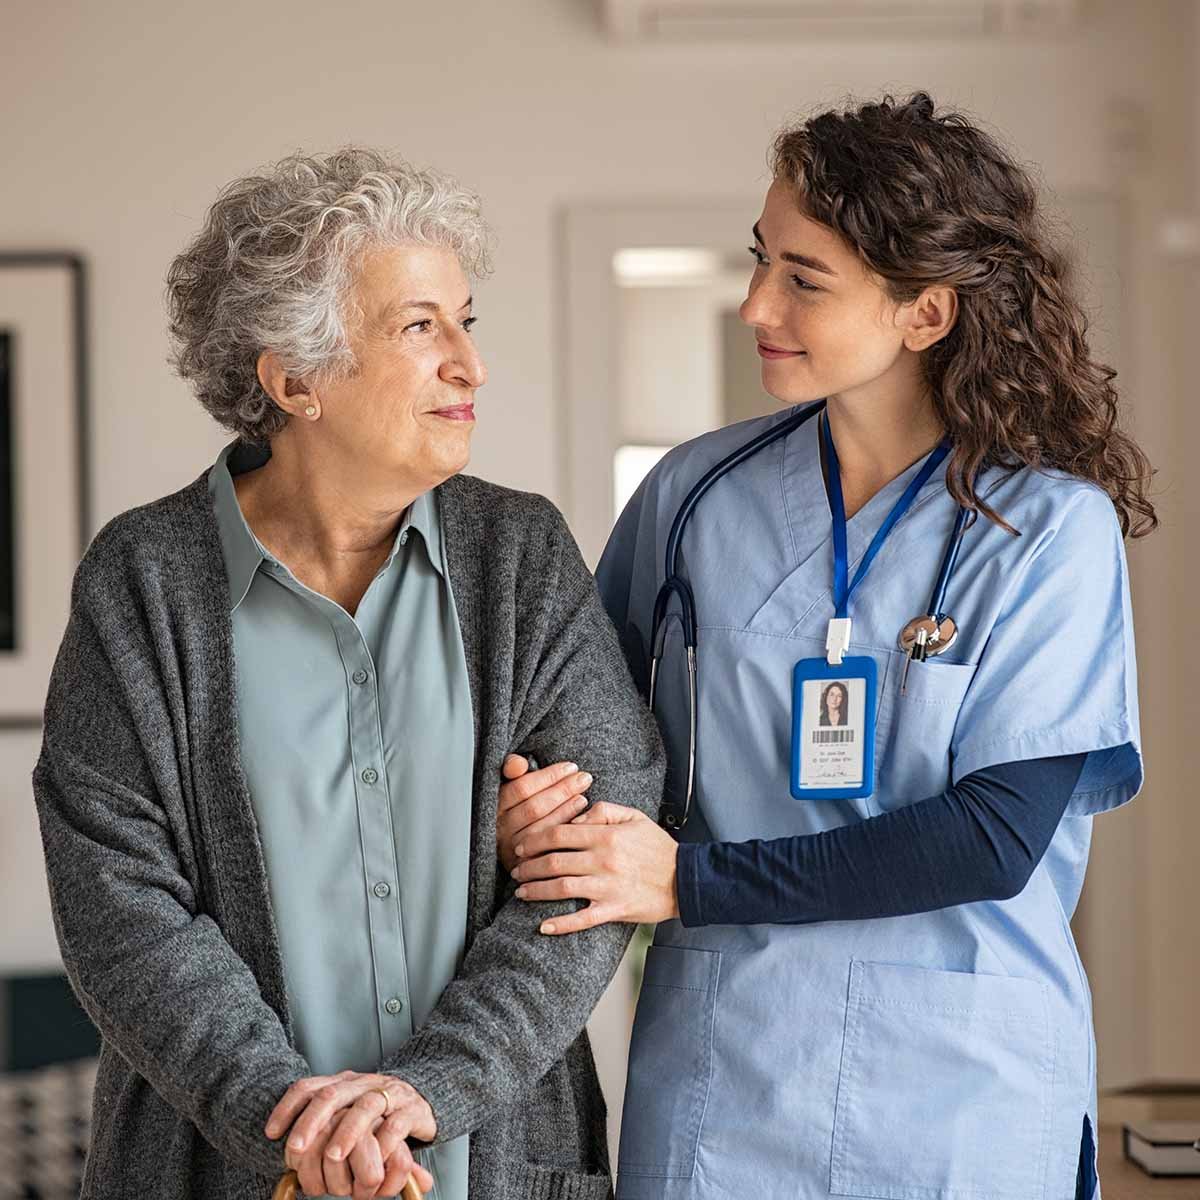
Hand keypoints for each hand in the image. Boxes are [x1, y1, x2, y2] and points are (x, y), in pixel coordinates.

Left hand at [266, 1070, 436, 1197]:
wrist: (425, 1097)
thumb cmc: (377, 1113)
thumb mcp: (347, 1112)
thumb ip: (321, 1123)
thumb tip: (277, 1140)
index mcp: (344, 1082)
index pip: (310, 1087)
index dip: (288, 1107)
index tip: (271, 1133)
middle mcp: (364, 1084)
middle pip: (333, 1094)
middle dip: (311, 1121)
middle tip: (295, 1148)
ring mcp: (389, 1094)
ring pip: (365, 1107)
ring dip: (346, 1132)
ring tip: (332, 1156)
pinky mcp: (412, 1110)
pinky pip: (396, 1124)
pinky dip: (383, 1142)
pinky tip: (373, 1158)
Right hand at [496, 754, 593, 873]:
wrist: (514, 847)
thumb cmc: (517, 807)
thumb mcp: (511, 785)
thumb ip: (511, 768)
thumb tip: (519, 764)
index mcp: (495, 806)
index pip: (521, 788)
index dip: (549, 776)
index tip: (570, 767)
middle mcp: (500, 829)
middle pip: (534, 808)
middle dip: (563, 790)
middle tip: (584, 778)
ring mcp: (512, 849)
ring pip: (542, 828)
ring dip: (566, 810)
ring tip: (583, 796)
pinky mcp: (525, 866)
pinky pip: (548, 848)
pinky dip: (565, 830)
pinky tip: (580, 819)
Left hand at [510, 801, 679, 933]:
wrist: (686, 879)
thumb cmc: (658, 847)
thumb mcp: (634, 816)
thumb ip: (603, 810)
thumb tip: (575, 817)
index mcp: (606, 835)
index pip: (559, 833)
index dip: (534, 839)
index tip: (522, 845)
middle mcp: (603, 860)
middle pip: (554, 861)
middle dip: (528, 866)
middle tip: (515, 870)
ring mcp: (608, 887)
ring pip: (561, 888)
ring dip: (536, 890)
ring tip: (521, 892)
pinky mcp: (614, 910)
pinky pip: (582, 919)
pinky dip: (560, 924)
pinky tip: (543, 926)